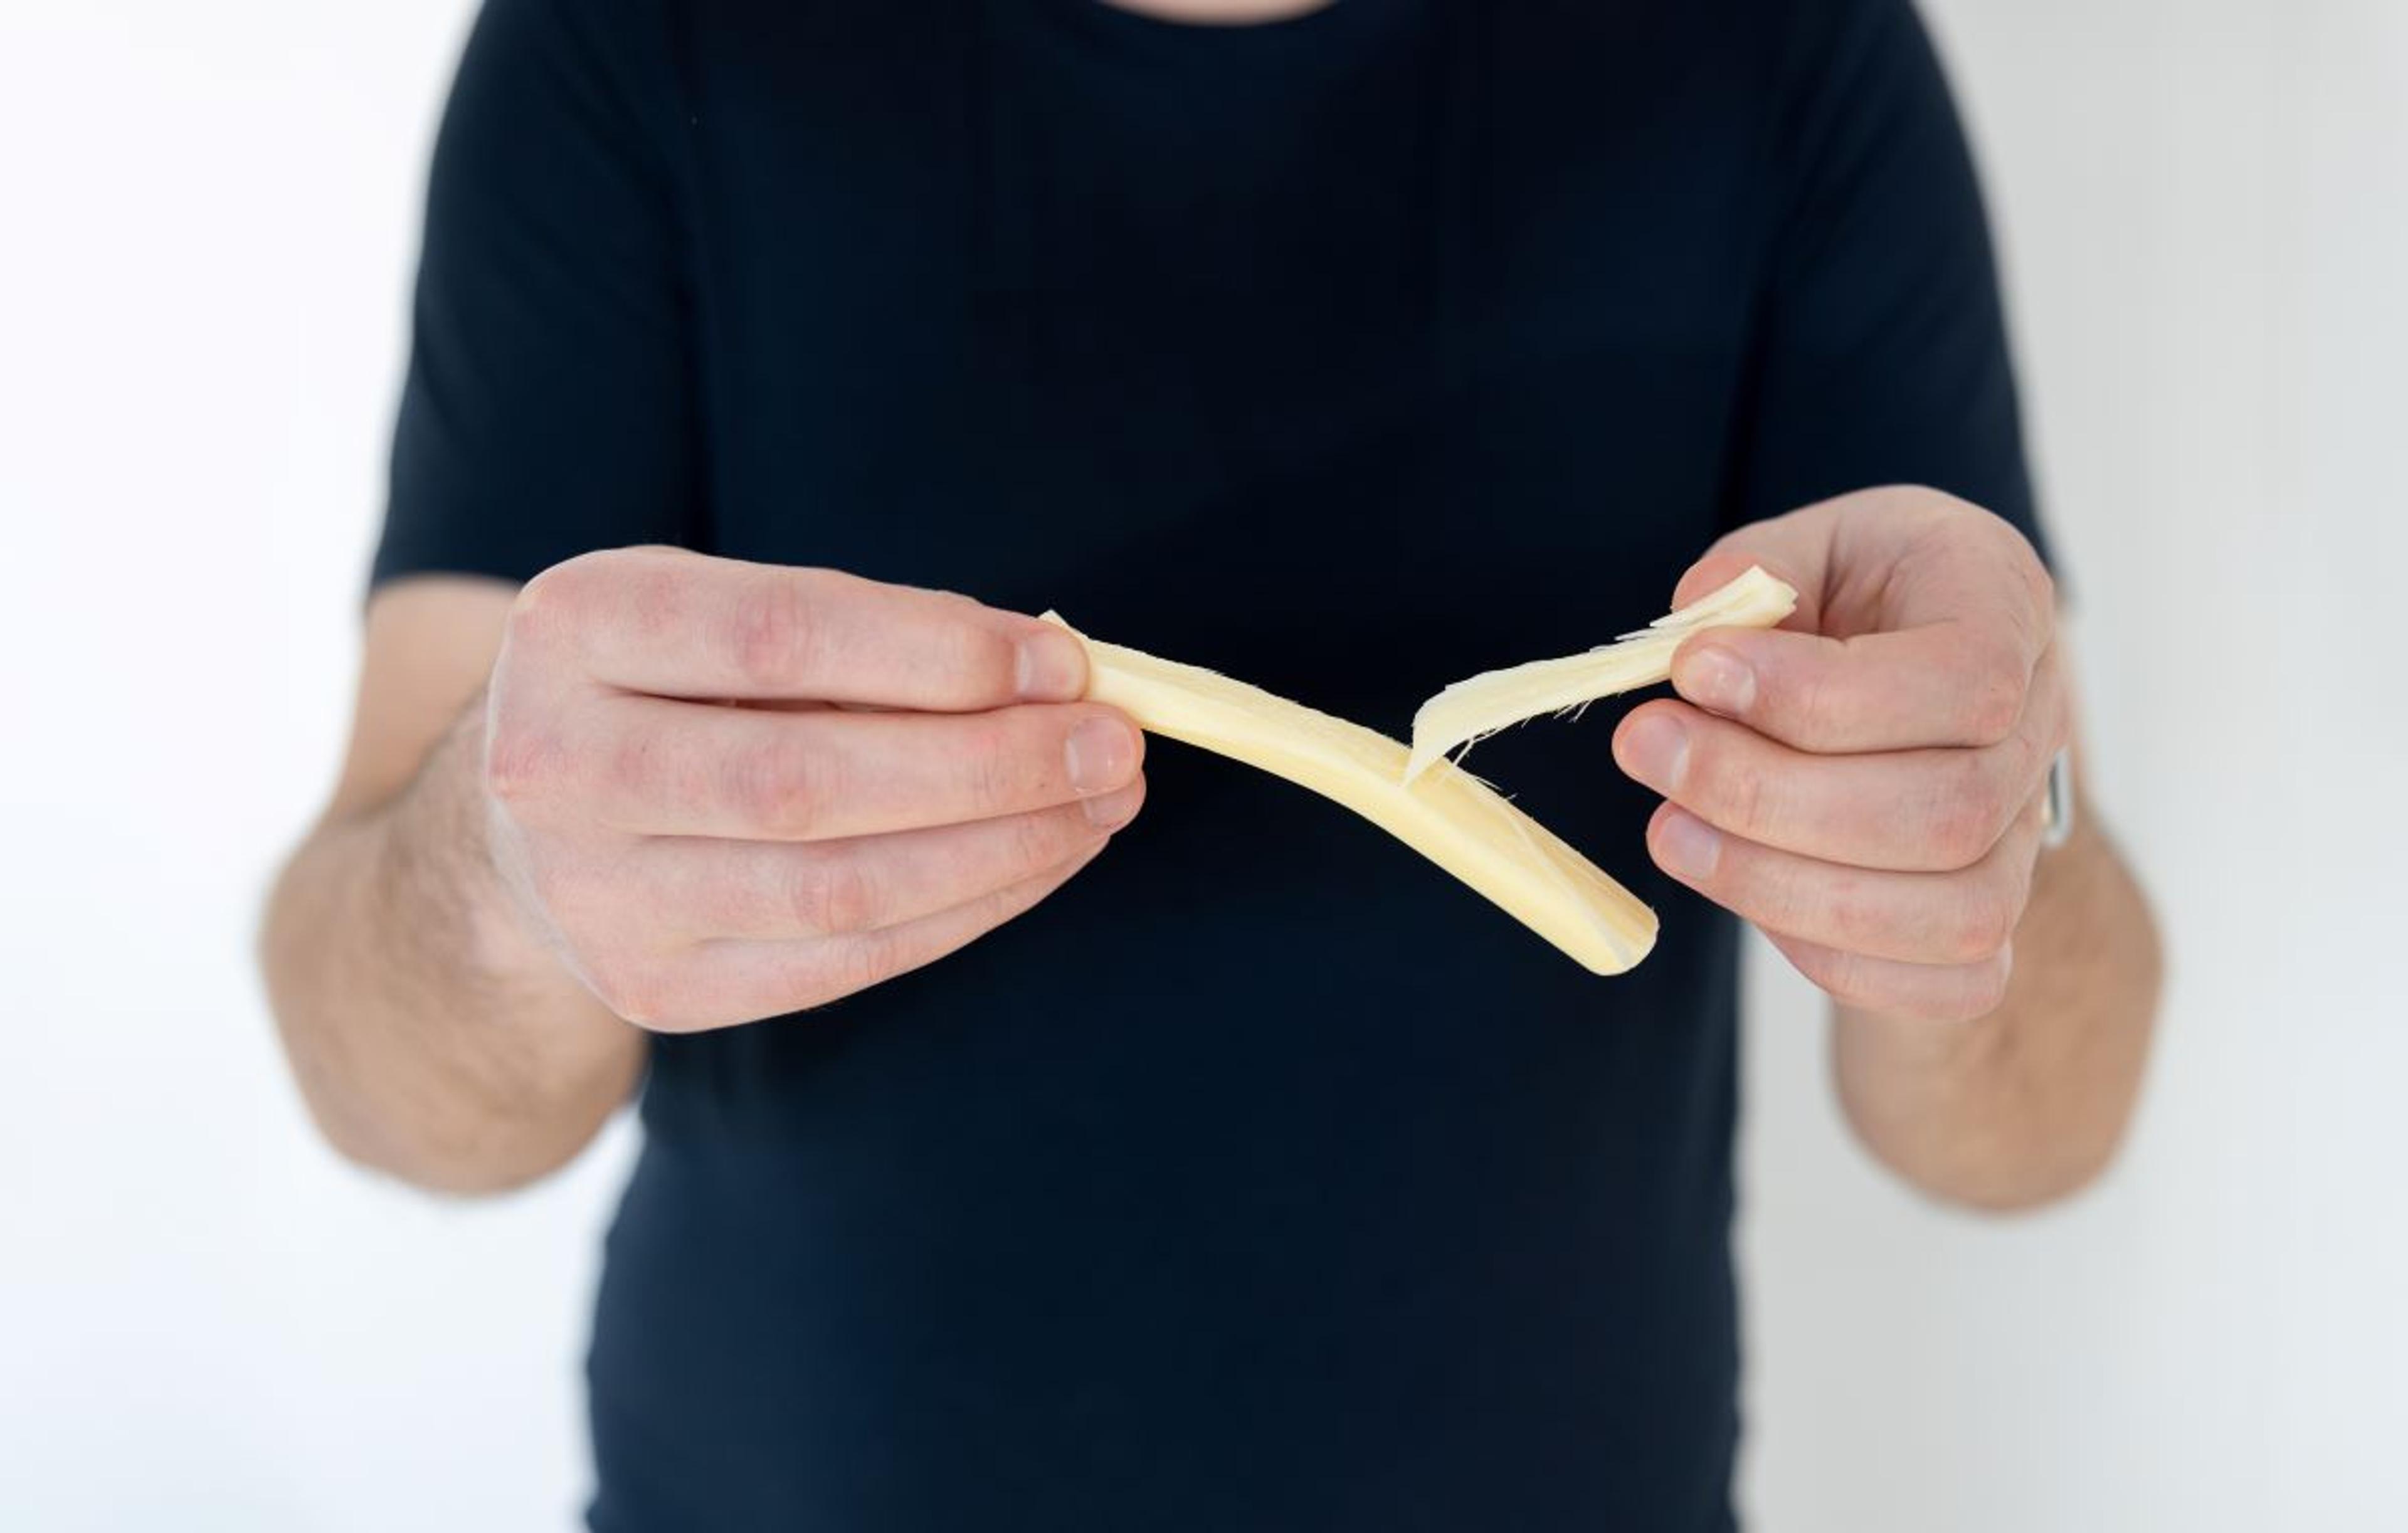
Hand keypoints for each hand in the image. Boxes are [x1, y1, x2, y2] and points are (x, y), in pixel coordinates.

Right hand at [476, 547, 1143, 1029]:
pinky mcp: (657, 989)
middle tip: (1115, 745)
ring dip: (1000, 849)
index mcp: (576, 630)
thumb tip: (1050, 672)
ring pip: (837, 889)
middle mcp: (558, 769)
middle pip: (807, 781)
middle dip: (990, 766)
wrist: (530, 823)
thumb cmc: (670, 685)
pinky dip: (964, 910)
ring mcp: (599, 896)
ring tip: (1102, 804)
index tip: (1061, 663)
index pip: (776, 637)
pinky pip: (843, 961)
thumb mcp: (720, 608)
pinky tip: (1042, 861)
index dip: (935, 655)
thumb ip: (861, 628)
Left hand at [1612, 487, 2067, 1022]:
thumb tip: (1696, 635)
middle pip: (1946, 811)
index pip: (1963, 683)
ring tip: (1667, 829)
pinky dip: (1829, 955)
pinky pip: (1947, 983)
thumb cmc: (1854, 596)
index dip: (1819, 695)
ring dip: (1782, 884)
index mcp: (2006, 612)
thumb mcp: (1809, 544)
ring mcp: (2024, 841)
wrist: (1916, 678)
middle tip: (1646, 746)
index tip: (1693, 670)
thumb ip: (1751, 573)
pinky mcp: (1988, 924)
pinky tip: (1733, 881)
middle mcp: (2040, 734)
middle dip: (1769, 794)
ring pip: (1953, 913)